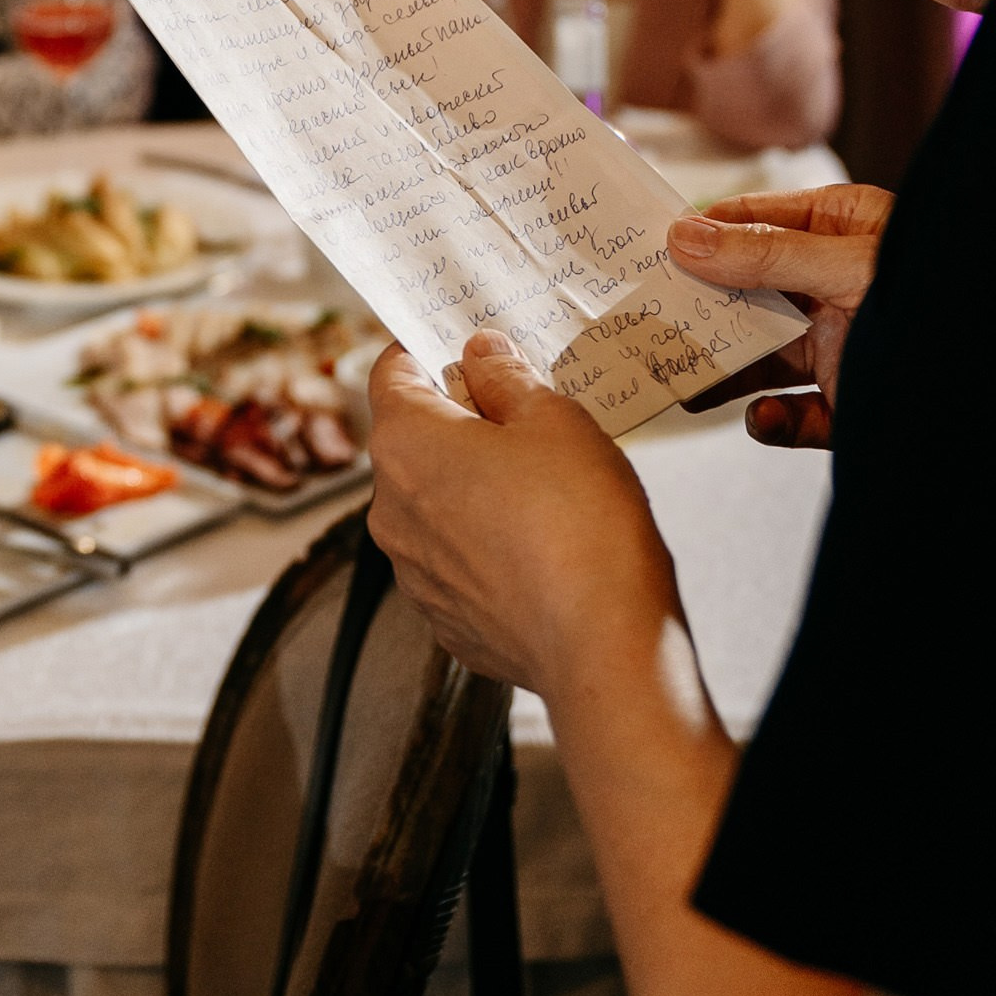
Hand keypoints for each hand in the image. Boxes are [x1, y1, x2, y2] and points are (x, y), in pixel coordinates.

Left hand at [365, 333, 676, 692]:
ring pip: (434, 504)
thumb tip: (480, 353)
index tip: (466, 347)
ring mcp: (414, 573)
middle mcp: (390, 510)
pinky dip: (486, 546)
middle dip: (462, 423)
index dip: (428, 351)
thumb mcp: (555, 419)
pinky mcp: (445, 620)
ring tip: (545, 490)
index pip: (391, 373)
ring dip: (474, 487)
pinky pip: (456, 562)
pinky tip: (541, 548)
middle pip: (413, 440)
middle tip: (528, 419)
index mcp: (405, 445)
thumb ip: (507, 377)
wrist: (604, 648)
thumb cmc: (581, 525)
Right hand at [670, 183, 892, 445]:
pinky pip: (795, 414)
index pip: (755, 221)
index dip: (701, 234)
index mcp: (845, 231)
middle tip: (650, 323)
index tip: (645, 249)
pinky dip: (773, 421)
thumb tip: (685, 236)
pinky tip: (766, 419)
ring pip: (763, 357)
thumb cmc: (942, 311)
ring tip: (688, 385)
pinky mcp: (849, 407)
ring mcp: (844, 348)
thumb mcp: (847, 271)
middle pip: (750, 293)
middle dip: (704, 310)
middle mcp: (839, 287)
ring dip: (725, 371)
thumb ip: (765, 257)